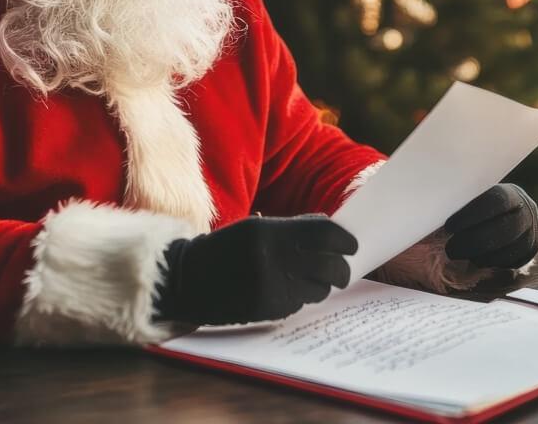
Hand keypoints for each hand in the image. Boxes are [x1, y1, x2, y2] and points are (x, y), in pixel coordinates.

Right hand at [154, 214, 357, 325]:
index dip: (343, 240)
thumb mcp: (254, 229)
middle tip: (342, 271)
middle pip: (330, 265)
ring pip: (319, 289)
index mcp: (268, 231)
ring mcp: (270, 286)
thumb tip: (329, 229)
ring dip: (320, 286)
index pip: (324, 233)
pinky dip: (298, 298)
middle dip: (342, 270)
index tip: (351, 245)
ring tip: (305, 280)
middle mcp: (271, 257)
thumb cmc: (224, 250)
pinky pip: (299, 304)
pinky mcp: (268, 308)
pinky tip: (282, 291)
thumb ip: (291, 229)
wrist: (187, 280)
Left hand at [444, 183, 537, 268]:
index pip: (496, 201)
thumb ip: (462, 202)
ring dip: (481, 256)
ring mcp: (532, 232)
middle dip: (475, 242)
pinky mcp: (530, 251)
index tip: (448, 227)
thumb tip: (434, 210)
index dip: (472, 215)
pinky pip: (513, 261)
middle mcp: (528, 211)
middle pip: (506, 230)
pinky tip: (476, 259)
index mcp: (511, 193)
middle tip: (450, 250)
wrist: (501, 216)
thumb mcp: (472, 198)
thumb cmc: (475, 205)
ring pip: (510, 249)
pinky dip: (492, 263)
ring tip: (460, 254)